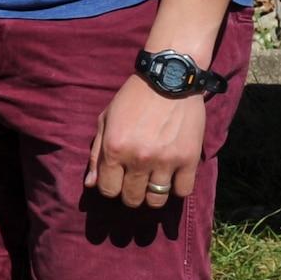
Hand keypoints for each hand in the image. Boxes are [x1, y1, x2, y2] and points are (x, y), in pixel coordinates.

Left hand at [86, 75, 206, 207]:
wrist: (168, 79)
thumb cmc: (132, 99)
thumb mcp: (106, 120)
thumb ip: (96, 154)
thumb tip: (91, 185)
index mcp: (114, 148)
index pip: (108, 190)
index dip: (111, 188)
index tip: (117, 180)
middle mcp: (138, 158)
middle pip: (132, 198)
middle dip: (131, 194)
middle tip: (135, 181)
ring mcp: (165, 160)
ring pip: (157, 200)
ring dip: (153, 194)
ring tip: (153, 181)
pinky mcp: (189, 159)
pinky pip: (183, 191)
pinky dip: (177, 188)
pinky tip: (173, 176)